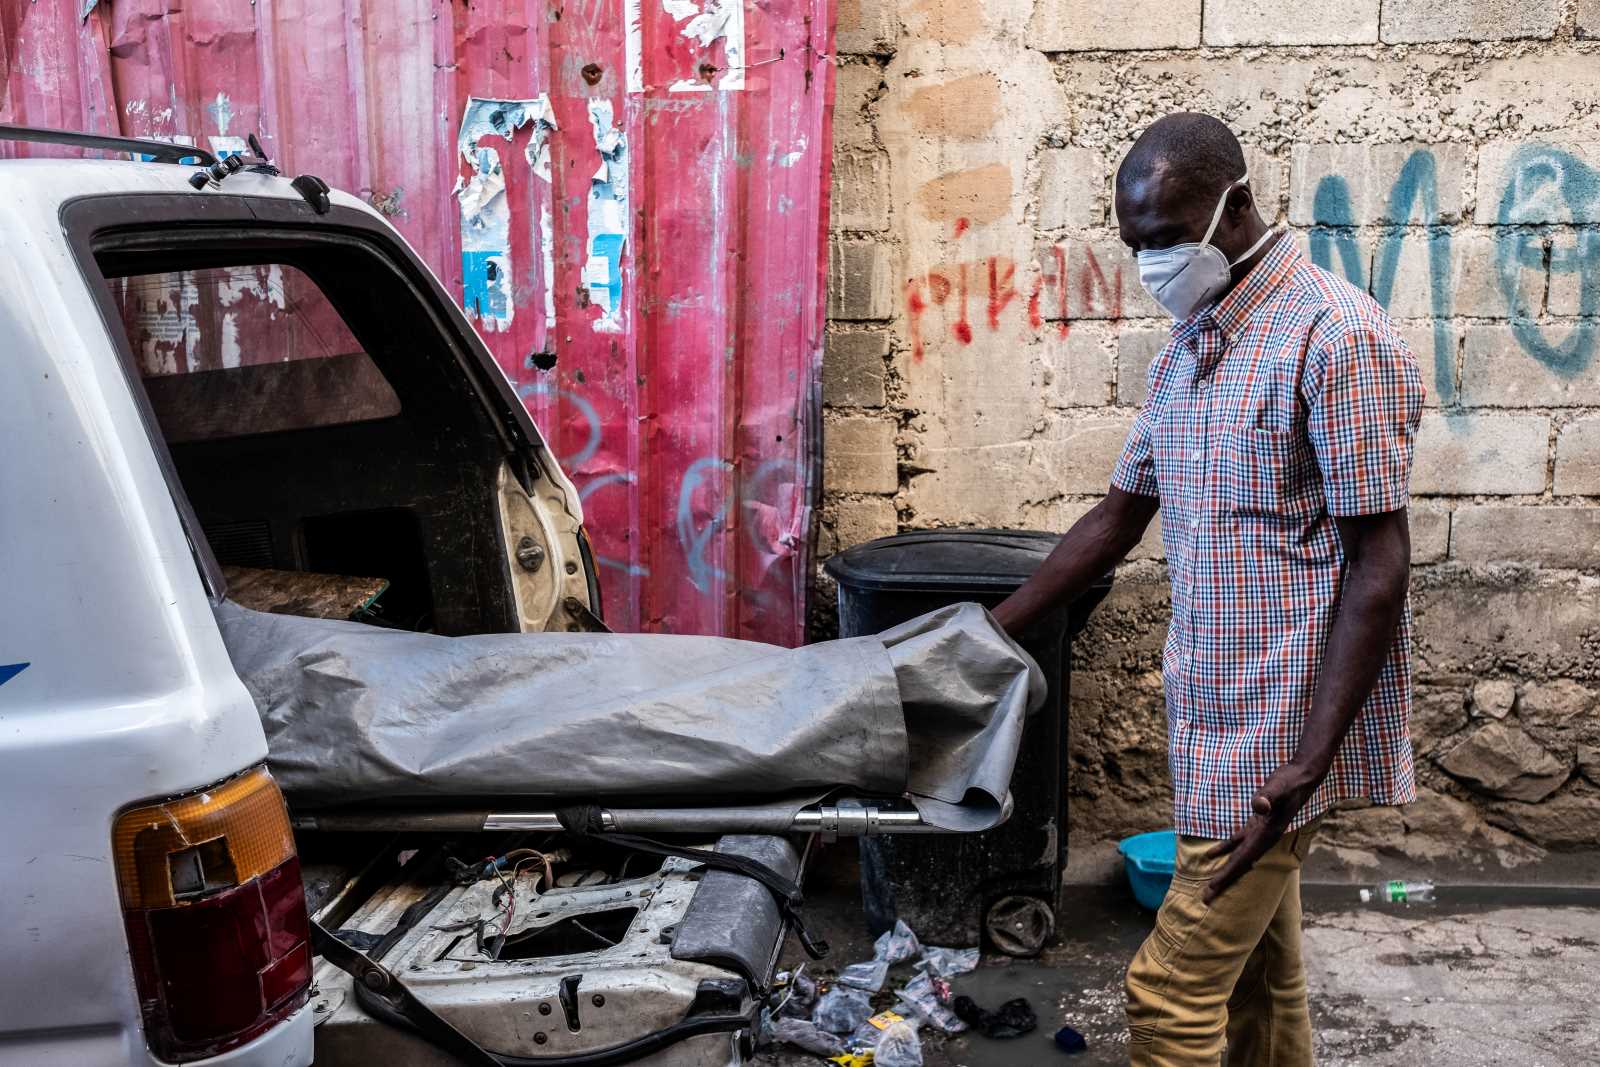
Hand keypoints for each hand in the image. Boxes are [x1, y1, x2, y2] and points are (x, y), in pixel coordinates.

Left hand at [1202, 761, 1322, 903]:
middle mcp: (1264, 839)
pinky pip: (1239, 842)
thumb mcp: (1277, 787)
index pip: (1242, 861)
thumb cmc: (1290, 781)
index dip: (1226, 876)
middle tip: (1204, 900)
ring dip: (1225, 872)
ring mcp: (1261, 833)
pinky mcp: (1257, 824)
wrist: (1304, 776)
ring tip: (1210, 888)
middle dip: (1223, 883)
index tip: (1212, 891)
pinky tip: (1211, 854)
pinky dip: (1225, 849)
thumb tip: (1258, 805)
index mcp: (1267, 835)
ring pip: (1239, 858)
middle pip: (1240, 865)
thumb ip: (1268, 796)